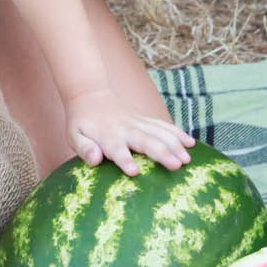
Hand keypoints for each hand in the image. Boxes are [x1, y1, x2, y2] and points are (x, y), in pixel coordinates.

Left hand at [62, 87, 195, 175]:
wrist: (91, 95)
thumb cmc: (82, 122)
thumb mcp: (74, 135)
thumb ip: (84, 148)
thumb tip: (95, 159)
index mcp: (107, 136)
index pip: (116, 149)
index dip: (124, 160)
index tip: (134, 172)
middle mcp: (126, 129)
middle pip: (146, 141)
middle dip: (162, 153)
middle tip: (176, 166)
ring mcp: (138, 123)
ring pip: (160, 132)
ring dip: (175, 144)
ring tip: (187, 159)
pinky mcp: (146, 120)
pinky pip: (164, 126)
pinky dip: (178, 133)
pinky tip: (191, 144)